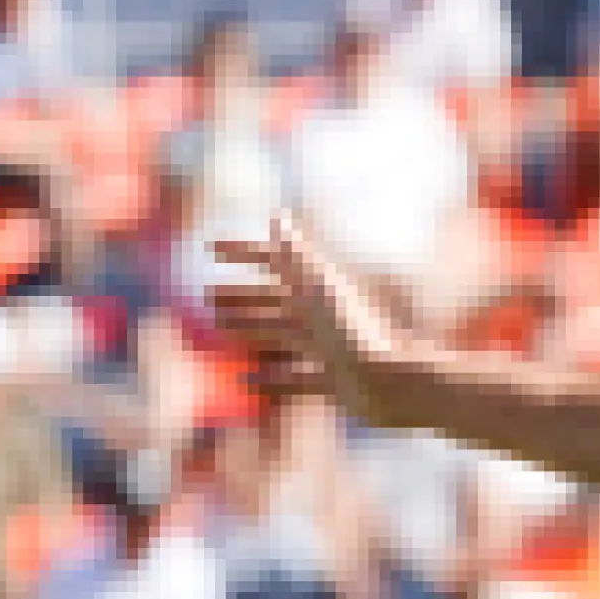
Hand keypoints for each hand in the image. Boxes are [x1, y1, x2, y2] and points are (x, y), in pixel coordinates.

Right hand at [205, 213, 415, 424]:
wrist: (394, 382)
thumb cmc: (353, 331)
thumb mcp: (320, 285)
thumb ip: (297, 253)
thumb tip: (277, 216)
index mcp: (320, 286)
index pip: (276, 259)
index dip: (243, 251)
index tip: (208, 248)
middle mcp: (326, 314)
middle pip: (276, 300)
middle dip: (241, 295)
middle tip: (206, 296)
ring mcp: (332, 348)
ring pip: (283, 335)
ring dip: (250, 329)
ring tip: (216, 332)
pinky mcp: (338, 381)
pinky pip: (300, 378)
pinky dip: (274, 378)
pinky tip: (247, 381)